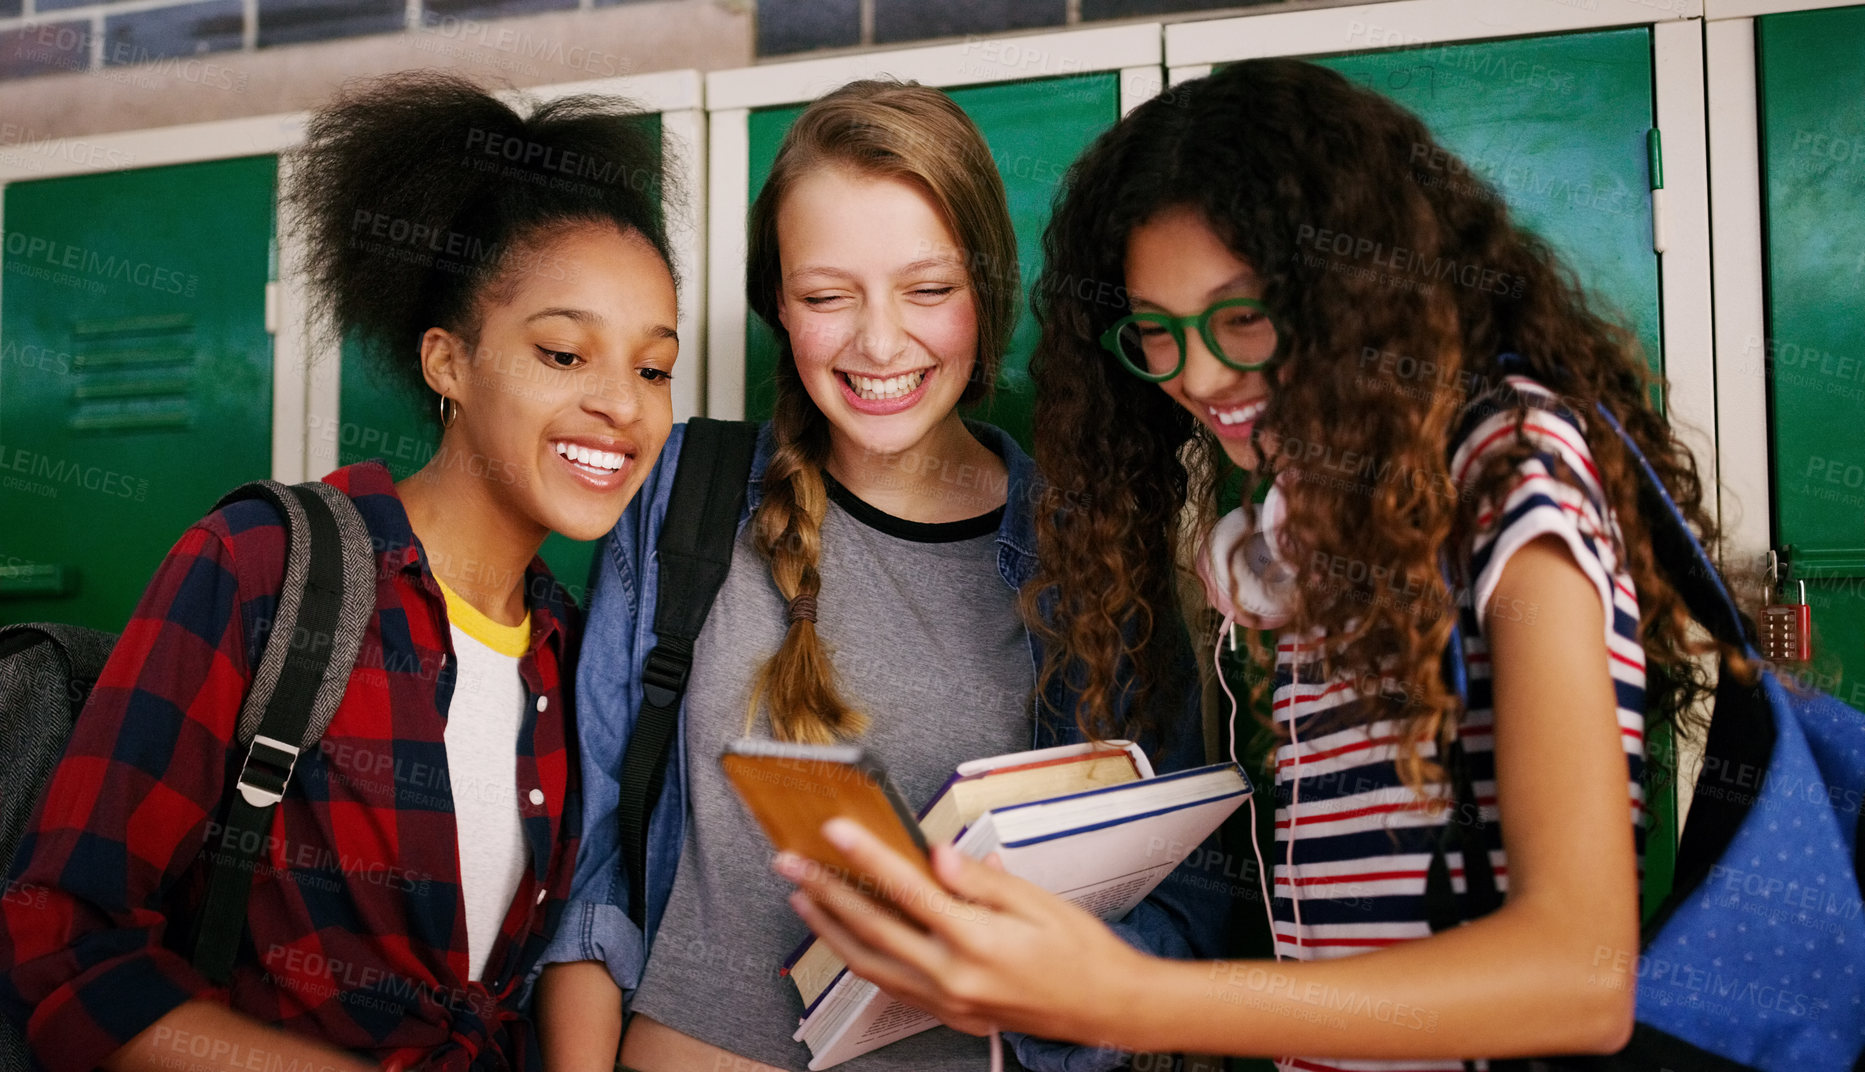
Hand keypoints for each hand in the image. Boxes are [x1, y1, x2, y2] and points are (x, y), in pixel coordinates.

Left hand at [774, 818, 1146, 1046]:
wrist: (1107, 1008)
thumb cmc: (1082, 952)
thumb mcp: (1040, 903)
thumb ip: (981, 881)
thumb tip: (936, 857)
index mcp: (978, 942)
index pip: (909, 891)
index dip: (867, 857)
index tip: (835, 831)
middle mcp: (954, 977)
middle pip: (873, 930)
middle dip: (824, 892)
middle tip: (789, 865)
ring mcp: (948, 1001)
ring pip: (870, 965)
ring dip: (830, 930)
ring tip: (802, 899)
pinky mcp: (949, 1013)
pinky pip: (891, 985)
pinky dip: (861, 958)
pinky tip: (847, 937)